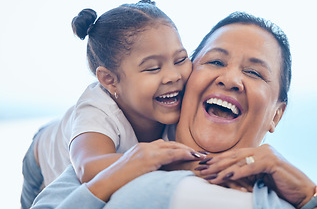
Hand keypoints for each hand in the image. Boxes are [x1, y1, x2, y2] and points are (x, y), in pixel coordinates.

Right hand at [87, 139, 204, 201]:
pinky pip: (171, 154)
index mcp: (142, 148)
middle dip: (186, 148)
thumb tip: (158, 171)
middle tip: (199, 152)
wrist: (107, 181)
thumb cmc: (120, 179)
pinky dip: (184, 154)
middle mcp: (145, 146)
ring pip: (173, 147)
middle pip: (170, 143)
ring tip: (199, 155)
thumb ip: (147, 166)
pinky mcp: (149, 158)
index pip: (164, 145)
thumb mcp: (136, 169)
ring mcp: (147, 150)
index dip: (178, 148)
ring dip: (188, 150)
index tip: (189, 152)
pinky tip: (193, 156)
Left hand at [195, 144, 314, 207]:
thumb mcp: (260, 178)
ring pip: (239, 161)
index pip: (234, 154)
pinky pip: (250, 167)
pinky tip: (225, 176)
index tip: (203, 162)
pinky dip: (237, 172)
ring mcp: (267, 154)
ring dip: (221, 169)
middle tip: (200, 168)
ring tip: (208, 175)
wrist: (303, 192)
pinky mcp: (272, 162)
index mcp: (258, 151)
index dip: (217, 158)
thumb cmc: (281, 186)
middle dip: (215, 163)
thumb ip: (246, 173)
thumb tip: (227, 175)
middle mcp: (261, 149)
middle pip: (233, 156)